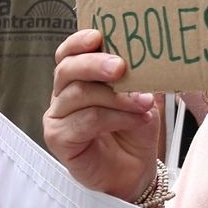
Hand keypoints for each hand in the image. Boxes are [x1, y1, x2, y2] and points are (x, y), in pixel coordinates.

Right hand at [45, 29, 159, 201]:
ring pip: (80, 95)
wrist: (135, 172)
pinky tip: (138, 119)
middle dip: (96, 64)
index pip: (68, 53)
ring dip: (116, 96)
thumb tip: (150, 56)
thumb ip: (137, 78)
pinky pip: (85, 121)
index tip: (98, 36)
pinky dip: (116, 117)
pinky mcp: (59, 139)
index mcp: (78, 78)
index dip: (79, 42)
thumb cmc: (134, 131)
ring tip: (143, 102)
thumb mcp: (140, 97)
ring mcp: (58, 117)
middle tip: (121, 67)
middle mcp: (62, 95)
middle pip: (68, 69)